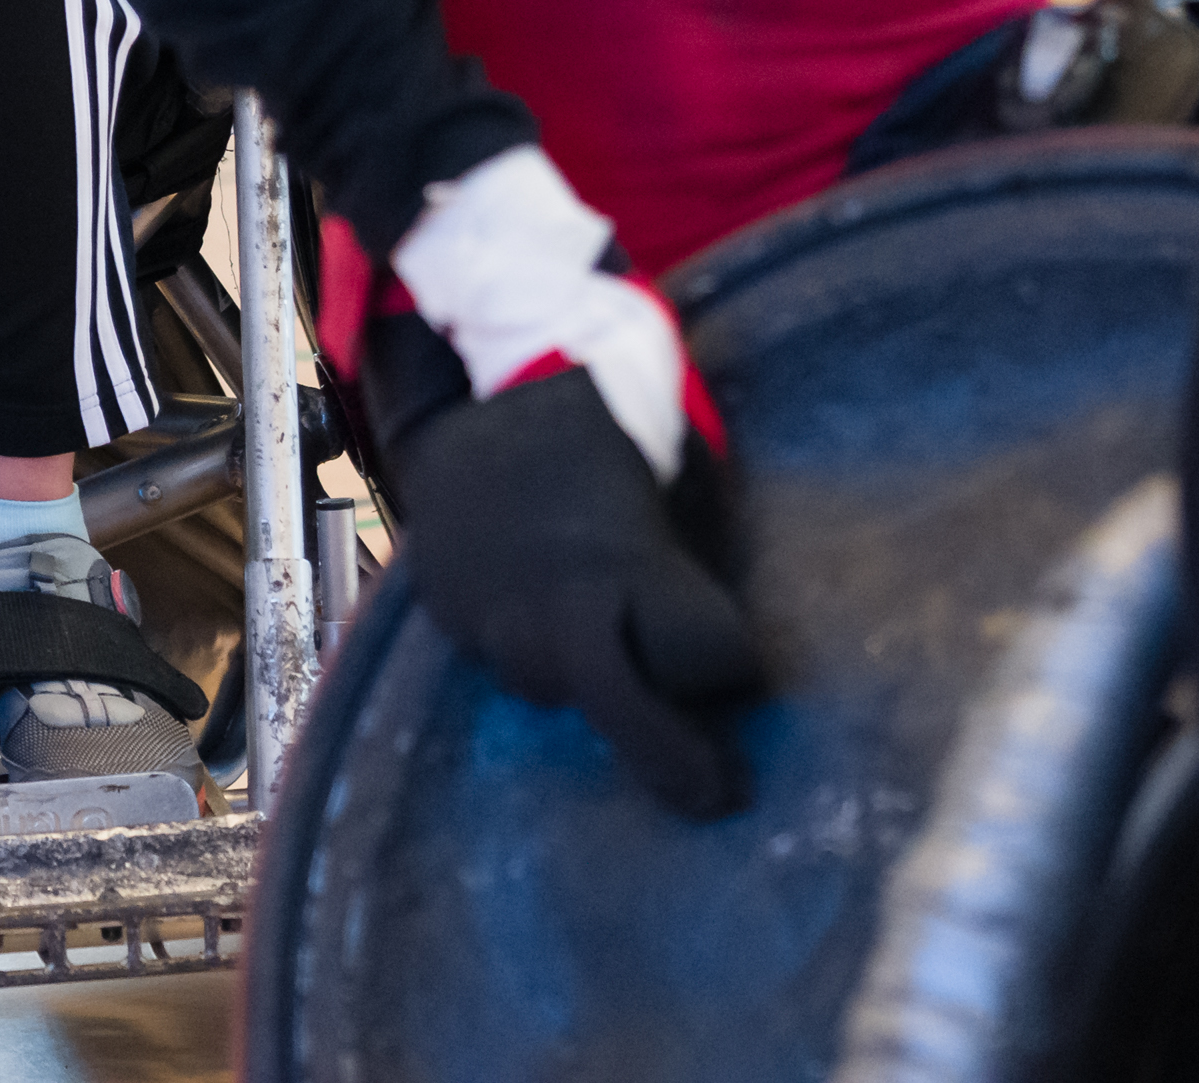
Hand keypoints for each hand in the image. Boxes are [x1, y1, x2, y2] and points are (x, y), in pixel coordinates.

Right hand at [386, 363, 765, 815]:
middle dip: (668, 757)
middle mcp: (558, 605)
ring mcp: (495, 619)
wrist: (472, 401)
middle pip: (621, 708)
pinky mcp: (451, 622)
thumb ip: (685, 559)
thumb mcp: (658, 485)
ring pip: (554, 690)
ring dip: (588, 688)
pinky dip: (535, 656)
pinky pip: (502, 665)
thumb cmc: (591, 433)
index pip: (707, 653)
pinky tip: (544, 623)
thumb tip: (732, 641)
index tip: (746, 674)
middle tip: (717, 798)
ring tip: (612, 660)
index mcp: (627, 558)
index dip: (729, 664)